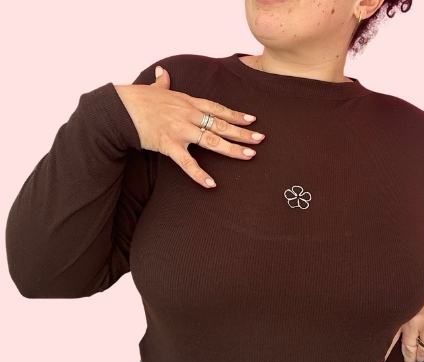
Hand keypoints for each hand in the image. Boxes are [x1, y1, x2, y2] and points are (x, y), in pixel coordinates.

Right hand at [114, 65, 265, 188]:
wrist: (120, 108)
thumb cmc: (138, 99)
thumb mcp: (155, 88)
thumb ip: (163, 82)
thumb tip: (162, 72)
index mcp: (188, 102)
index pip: (218, 108)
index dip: (236, 114)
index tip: (252, 119)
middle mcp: (189, 115)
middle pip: (221, 124)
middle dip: (242, 133)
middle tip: (260, 139)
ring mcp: (181, 130)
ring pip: (212, 140)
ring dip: (232, 149)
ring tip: (249, 155)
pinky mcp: (169, 145)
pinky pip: (187, 163)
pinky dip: (199, 174)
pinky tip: (211, 184)